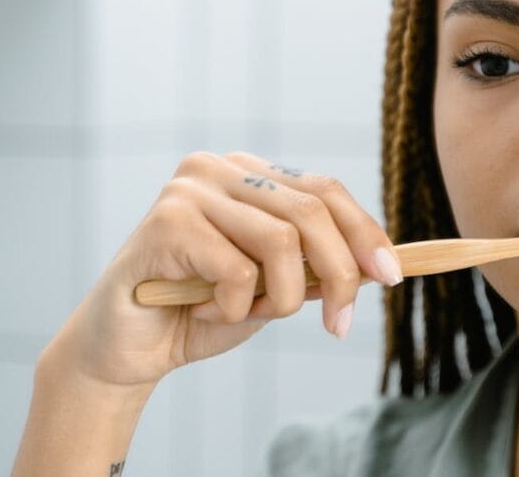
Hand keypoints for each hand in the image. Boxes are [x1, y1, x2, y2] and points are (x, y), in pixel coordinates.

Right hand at [40, 151, 403, 389]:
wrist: (125, 350)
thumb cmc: (202, 312)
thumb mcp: (274, 287)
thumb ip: (315, 266)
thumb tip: (378, 264)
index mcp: (251, 175)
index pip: (326, 190)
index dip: (365, 232)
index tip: (392, 276)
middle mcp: (220, 169)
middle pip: (312, 210)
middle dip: (341, 273)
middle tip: (339, 324)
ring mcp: (190, 190)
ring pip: (281, 242)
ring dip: (283, 298)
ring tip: (249, 316)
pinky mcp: (167, 222)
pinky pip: (237, 271)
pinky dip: (235, 307)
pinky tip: (204, 312)